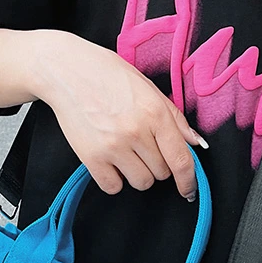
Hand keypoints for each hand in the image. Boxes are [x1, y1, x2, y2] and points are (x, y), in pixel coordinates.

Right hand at [31, 30, 206, 200]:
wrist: (66, 73)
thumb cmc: (107, 75)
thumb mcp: (147, 88)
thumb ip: (174, 117)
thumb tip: (195, 144)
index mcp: (155, 113)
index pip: (181, 160)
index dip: (188, 181)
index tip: (188, 190)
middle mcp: (136, 132)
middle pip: (161, 173)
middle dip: (156, 164)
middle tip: (141, 145)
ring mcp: (113, 147)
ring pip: (141, 182)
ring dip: (137, 173)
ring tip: (125, 152)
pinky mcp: (91, 158)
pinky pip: (113, 187)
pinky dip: (115, 179)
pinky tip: (110, 161)